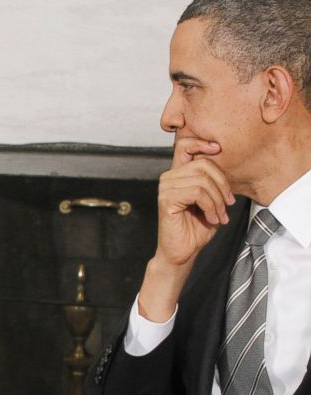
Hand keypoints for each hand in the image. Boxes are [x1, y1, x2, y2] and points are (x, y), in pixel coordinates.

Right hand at [156, 137, 234, 267]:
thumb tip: (227, 167)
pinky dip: (211, 206)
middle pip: (203, 164)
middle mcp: (169, 178)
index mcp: (178, 175)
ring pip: (203, 180)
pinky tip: (211, 217)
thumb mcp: (210, 200)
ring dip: (218, 200)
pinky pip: (197, 193)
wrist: (182, 252)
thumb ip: (213, 182)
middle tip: (228, 204)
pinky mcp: (166, 200)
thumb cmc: (195, 228)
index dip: (201, 142)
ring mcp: (166, 188)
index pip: (184, 145)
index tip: (218, 148)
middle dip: (222, 185)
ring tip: (220, 215)